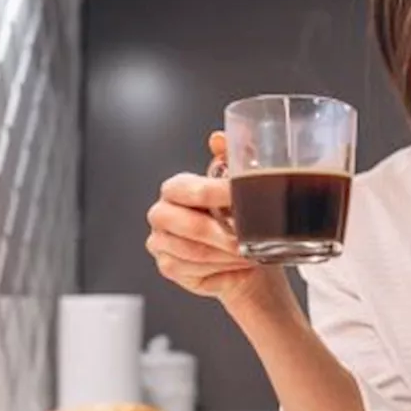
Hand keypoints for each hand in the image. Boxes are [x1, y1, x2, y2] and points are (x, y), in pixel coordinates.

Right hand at [145, 132, 288, 310]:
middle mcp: (161, 214)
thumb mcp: (237, 184)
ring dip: (228, 256)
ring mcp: (160, 243)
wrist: (239, 255)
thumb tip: (219, 138)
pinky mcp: (169, 267)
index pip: (190, 190)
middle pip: (192, 227)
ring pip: (196, 253)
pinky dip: (222, 272)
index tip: (243, 199)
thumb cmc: (236, 218)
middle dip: (227, 236)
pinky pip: (195, 272)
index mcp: (175, 188)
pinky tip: (238, 267)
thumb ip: (230, 157)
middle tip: (250, 239)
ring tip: (251, 254)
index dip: (219, 195)